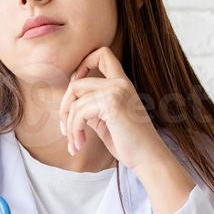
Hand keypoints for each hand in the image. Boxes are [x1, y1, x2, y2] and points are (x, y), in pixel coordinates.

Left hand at [58, 45, 167, 169]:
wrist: (149, 159)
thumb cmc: (129, 144)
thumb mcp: (106, 121)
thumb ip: (91, 108)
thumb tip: (68, 105)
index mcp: (122, 84)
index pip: (102, 54)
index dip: (83, 65)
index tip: (76, 93)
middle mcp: (120, 84)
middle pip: (77, 82)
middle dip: (65, 107)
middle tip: (65, 130)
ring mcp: (117, 91)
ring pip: (75, 100)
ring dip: (69, 126)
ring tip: (75, 144)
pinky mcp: (112, 104)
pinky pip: (79, 112)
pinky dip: (74, 130)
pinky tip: (80, 145)